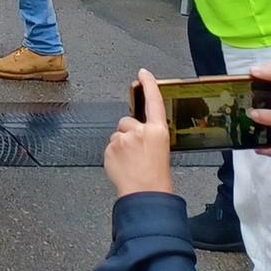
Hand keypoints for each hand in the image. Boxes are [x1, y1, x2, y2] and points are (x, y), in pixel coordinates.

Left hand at [104, 70, 176, 197]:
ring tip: (132, 163)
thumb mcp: (161, 152)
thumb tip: (140, 134)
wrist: (146, 196)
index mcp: (157, 132)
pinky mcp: (109, 147)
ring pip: (117, 135)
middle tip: (138, 154)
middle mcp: (139, 131)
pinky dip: (114, 154)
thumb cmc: (157, 179)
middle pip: (127, 121)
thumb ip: (149, 137)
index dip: (149, 85)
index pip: (154, 102)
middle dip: (129, 133)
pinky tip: (124, 166)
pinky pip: (110, 146)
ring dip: (122, 145)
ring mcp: (122, 139)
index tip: (144, 73)